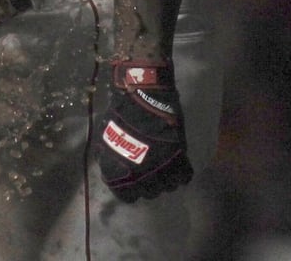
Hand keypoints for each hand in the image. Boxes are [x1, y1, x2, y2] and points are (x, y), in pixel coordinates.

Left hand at [97, 59, 192, 202]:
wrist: (143, 95)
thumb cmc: (122, 113)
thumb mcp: (106, 137)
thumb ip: (109, 158)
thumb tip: (111, 172)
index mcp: (118, 170)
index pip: (125, 195)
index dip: (128, 189)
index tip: (131, 182)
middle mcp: (140, 175)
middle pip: (148, 193)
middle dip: (148, 185)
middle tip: (148, 172)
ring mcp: (161, 167)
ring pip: (167, 188)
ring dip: (165, 180)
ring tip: (163, 168)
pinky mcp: (179, 158)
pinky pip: (184, 177)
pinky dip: (180, 174)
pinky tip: (175, 165)